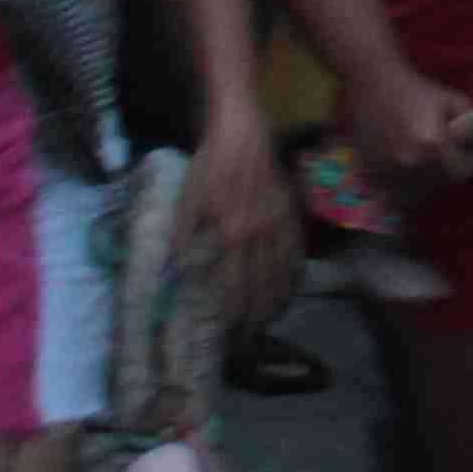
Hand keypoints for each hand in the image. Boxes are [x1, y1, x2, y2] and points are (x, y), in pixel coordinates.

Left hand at [184, 109, 301, 334]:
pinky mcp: (291, 213)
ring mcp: (279, 223)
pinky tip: (290, 288)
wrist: (242, 130)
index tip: (228, 337)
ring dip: (276, 301)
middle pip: (260, 284)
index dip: (232, 313)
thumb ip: (183, 238)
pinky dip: (294, 274)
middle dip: (254, 316)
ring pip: (282, 272)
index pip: (232, 284)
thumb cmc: (208, 165)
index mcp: (230, 231)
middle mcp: (258, 233)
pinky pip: (296, 252)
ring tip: (269, 323)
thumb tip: (176, 275)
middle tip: (248, 340)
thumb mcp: (186, 200)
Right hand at [344, 65, 472, 190]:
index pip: (461, 174)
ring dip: (423, 177)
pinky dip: (401, 182)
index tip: (463, 149)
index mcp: (432, 143)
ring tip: (420, 150)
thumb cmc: (419, 91)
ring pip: (416, 191)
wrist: (373, 83)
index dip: (467, 163)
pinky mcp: (368, 172)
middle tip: (440, 146)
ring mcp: (385, 169)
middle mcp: (408, 161)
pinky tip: (402, 159)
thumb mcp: (455, 104)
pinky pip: (393, 191)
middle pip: (439, 183)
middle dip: (446, 169)